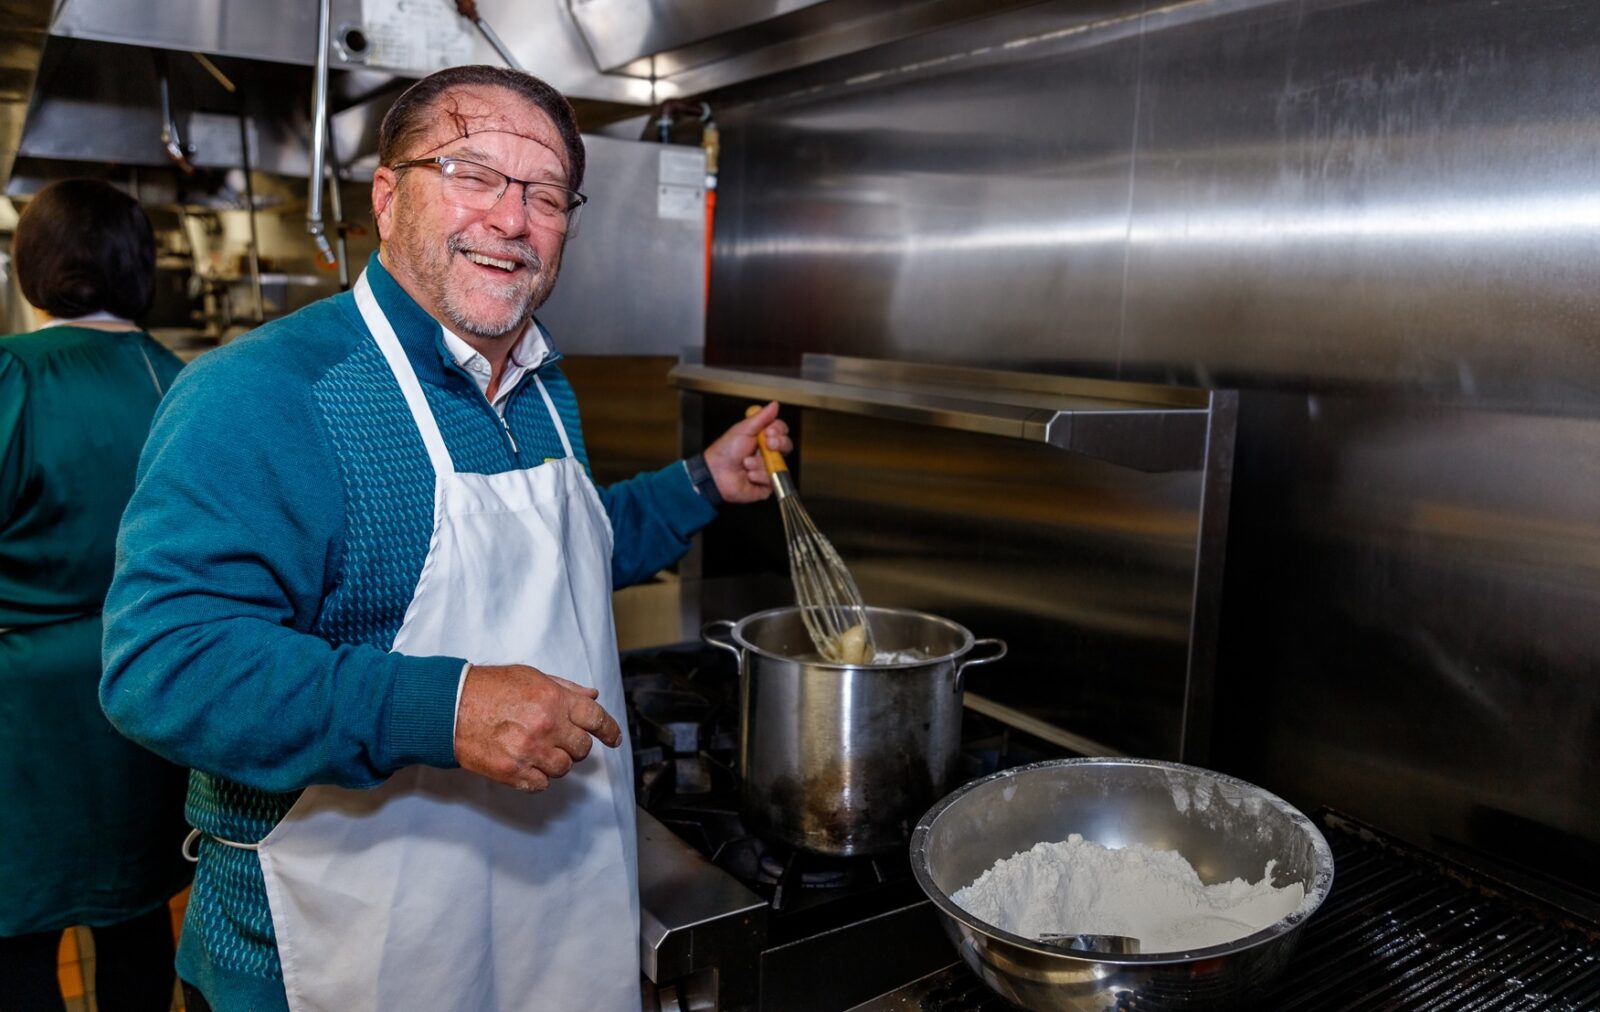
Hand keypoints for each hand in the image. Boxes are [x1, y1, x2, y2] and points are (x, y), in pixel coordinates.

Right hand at [454, 664, 621, 791]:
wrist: (449, 707)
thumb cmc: (489, 688)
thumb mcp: (531, 677)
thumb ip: (565, 688)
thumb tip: (591, 697)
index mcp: (554, 700)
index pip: (596, 718)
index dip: (609, 730)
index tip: (614, 738)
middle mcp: (546, 726)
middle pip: (582, 748)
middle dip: (576, 745)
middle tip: (561, 739)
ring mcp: (530, 751)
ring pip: (564, 768)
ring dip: (557, 761)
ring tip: (538, 749)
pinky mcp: (513, 772)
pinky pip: (541, 784)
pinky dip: (538, 777)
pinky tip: (527, 764)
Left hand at [704, 400, 791, 503]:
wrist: (715, 473)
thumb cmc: (725, 451)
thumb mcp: (743, 430)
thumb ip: (761, 418)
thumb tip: (774, 404)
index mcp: (763, 438)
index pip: (781, 431)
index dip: (779, 431)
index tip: (769, 431)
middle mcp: (768, 453)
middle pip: (786, 446)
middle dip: (779, 444)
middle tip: (768, 444)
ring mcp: (768, 468)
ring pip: (779, 463)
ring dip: (760, 462)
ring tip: (746, 463)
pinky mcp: (766, 484)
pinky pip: (772, 479)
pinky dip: (759, 475)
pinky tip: (748, 475)